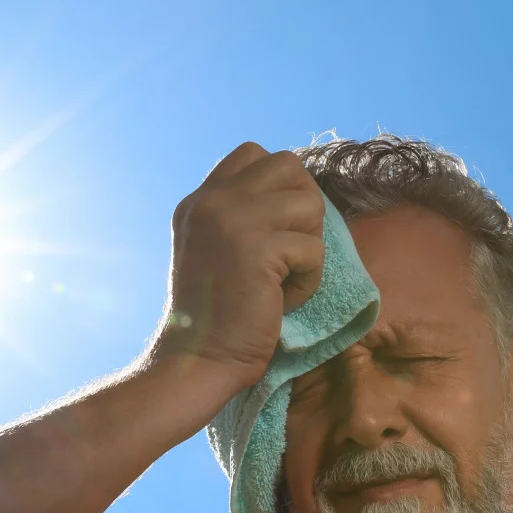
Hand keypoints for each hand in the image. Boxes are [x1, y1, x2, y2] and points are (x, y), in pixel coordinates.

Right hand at [144, 143, 325, 398]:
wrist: (198, 358)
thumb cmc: (216, 314)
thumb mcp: (215, 247)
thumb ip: (241, 215)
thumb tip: (299, 193)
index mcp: (200, 200)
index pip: (254, 154)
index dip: (280, 185)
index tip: (275, 228)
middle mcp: (212, 200)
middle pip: (289, 166)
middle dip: (303, 206)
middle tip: (289, 250)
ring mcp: (232, 219)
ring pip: (309, 204)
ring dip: (308, 247)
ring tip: (282, 279)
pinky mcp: (257, 247)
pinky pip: (314, 250)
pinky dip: (308, 282)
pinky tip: (279, 301)